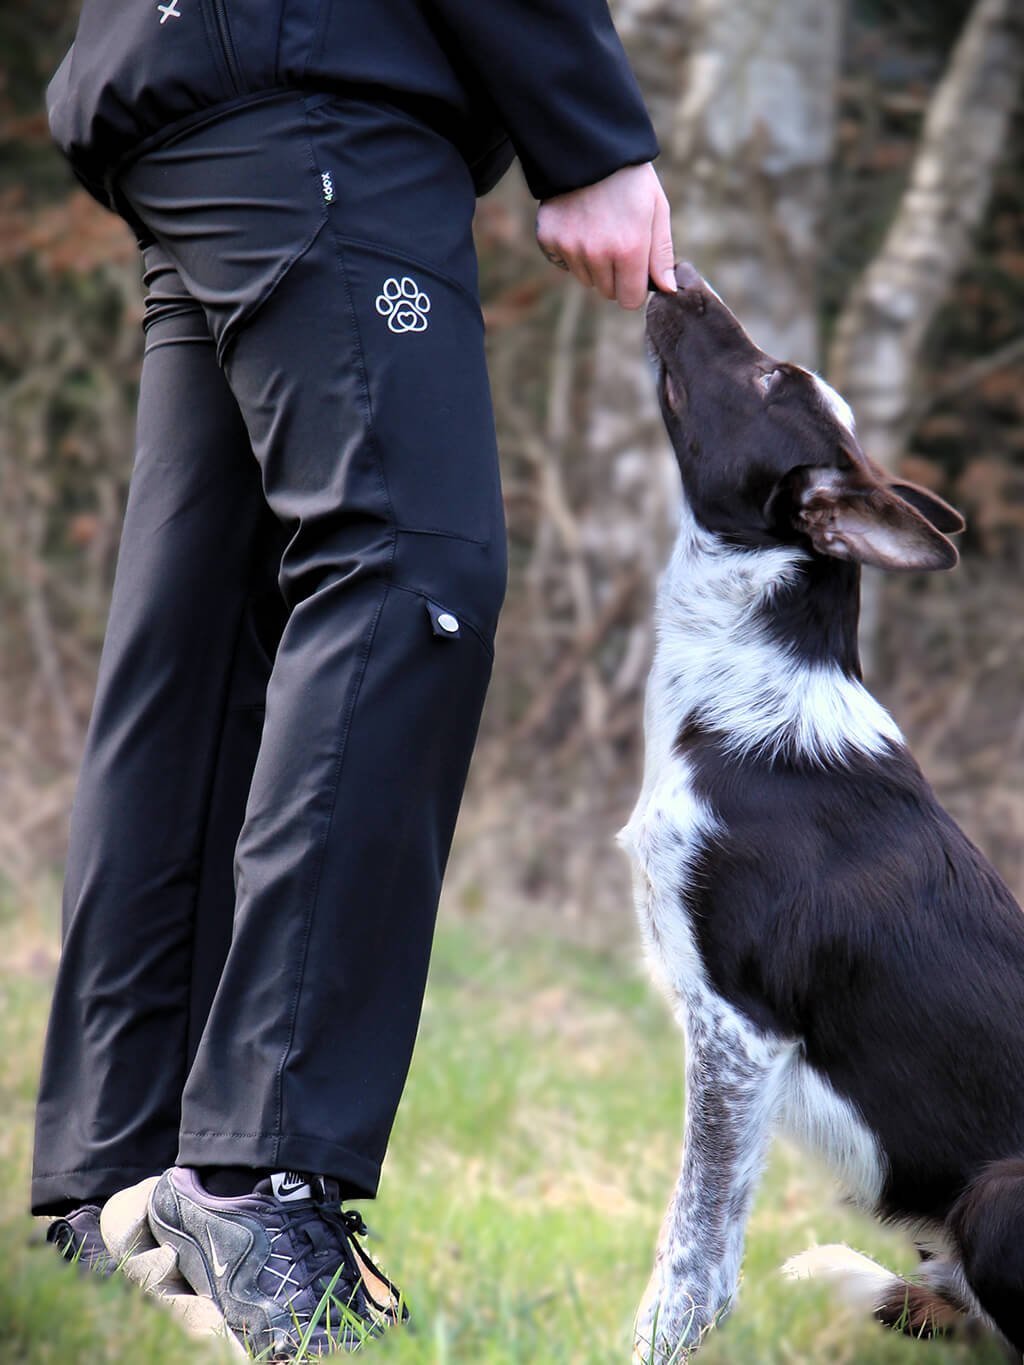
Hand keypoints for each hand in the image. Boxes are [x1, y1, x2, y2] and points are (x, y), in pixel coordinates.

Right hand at [536, 162, 675, 309]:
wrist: (589, 146)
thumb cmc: (630, 179)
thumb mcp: (657, 209)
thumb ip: (662, 254)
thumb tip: (667, 289)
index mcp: (629, 249)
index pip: (629, 300)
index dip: (634, 288)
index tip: (635, 272)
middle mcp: (597, 254)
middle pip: (606, 292)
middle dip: (614, 276)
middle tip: (616, 241)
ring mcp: (570, 248)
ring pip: (584, 278)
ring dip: (592, 264)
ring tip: (597, 228)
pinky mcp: (549, 239)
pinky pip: (562, 262)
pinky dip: (570, 250)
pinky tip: (578, 223)